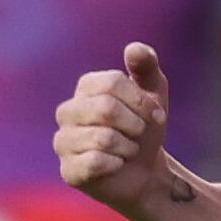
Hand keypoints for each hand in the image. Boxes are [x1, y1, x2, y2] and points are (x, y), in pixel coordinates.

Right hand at [55, 42, 174, 209]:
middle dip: (135, 125)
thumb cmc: (145, 129)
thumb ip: (146, 67)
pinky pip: (95, 163)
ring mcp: (63, 142)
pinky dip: (116, 164)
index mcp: (86, 87)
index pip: (112, 83)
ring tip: (127, 150)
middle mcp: (67, 111)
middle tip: (138, 134)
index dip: (141, 101)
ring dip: (128, 147)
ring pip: (103, 138)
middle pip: (106, 109)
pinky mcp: (68, 170)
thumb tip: (134, 48)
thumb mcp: (154, 94)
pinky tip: (116, 166)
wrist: (145, 172)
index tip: (157, 116)